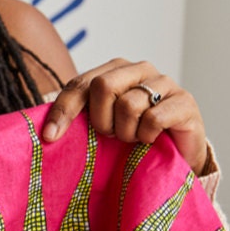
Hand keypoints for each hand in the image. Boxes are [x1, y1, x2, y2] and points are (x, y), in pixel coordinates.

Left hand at [41, 57, 207, 174]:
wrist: (174, 160)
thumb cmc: (132, 143)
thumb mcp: (100, 130)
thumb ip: (78, 121)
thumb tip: (45, 132)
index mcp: (113, 72)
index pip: (80, 84)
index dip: (63, 110)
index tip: (50, 137)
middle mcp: (138, 70)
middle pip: (103, 85)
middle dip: (100, 120)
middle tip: (110, 136)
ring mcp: (164, 82)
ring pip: (129, 104)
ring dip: (126, 133)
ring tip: (134, 140)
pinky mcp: (184, 101)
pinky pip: (153, 118)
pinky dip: (147, 136)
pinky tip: (151, 140)